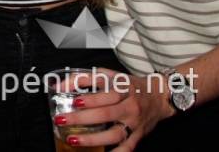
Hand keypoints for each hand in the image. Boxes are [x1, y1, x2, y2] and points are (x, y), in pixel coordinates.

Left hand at [54, 69, 171, 151]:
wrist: (158, 96)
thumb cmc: (129, 85)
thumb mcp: (109, 75)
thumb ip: (84, 78)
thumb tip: (60, 85)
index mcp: (123, 89)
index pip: (107, 94)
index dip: (91, 99)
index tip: (75, 102)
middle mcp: (130, 107)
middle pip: (106, 114)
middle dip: (82, 119)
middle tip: (62, 120)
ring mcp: (134, 123)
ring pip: (115, 134)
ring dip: (93, 139)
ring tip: (73, 139)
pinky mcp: (138, 135)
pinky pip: (128, 148)